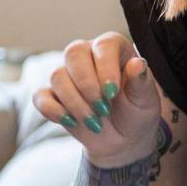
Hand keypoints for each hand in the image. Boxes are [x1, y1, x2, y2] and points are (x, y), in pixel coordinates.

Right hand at [31, 32, 161, 166]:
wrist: (124, 140)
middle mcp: (87, 55)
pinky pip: (40, 96)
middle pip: (73, 53)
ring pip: (57, 76)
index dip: (106, 68)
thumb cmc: (137, 113)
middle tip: (104, 109)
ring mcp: (68, 75)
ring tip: (96, 122)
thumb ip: (141, 82)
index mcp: (113, 49)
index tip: (113, 93)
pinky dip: (53, 110)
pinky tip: (71, 121)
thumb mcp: (146, 100)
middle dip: (87, 84)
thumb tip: (137, 65)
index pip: (104, 45)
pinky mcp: (53, 96)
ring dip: (75, 102)